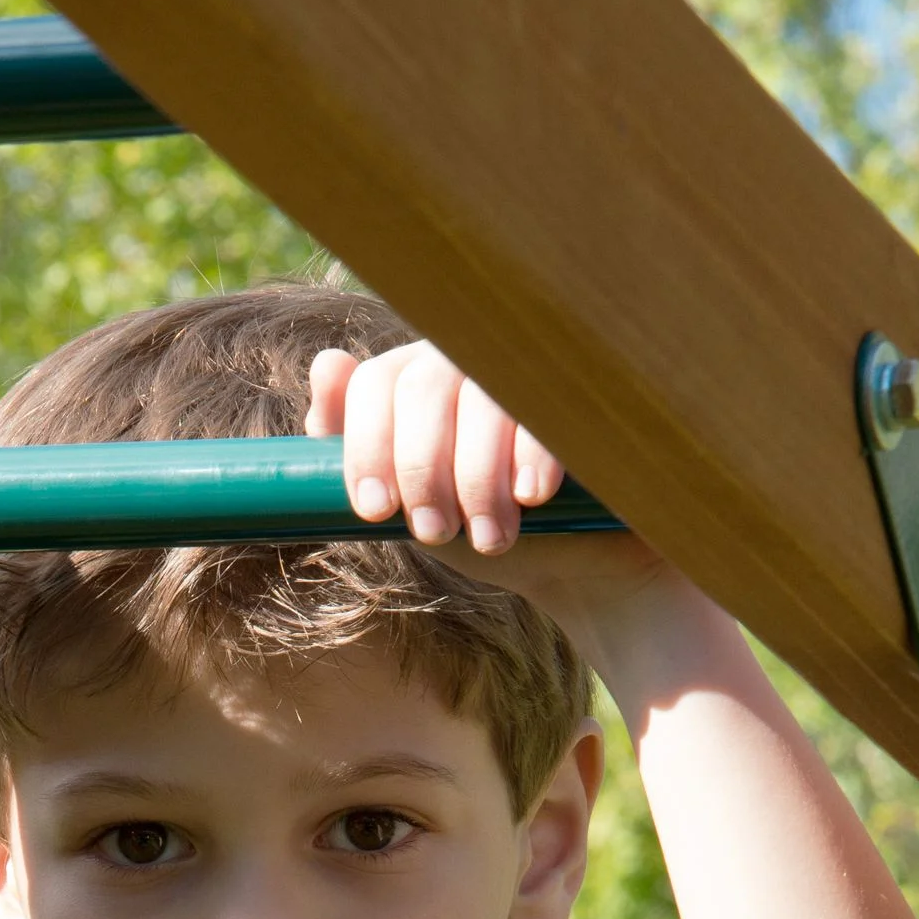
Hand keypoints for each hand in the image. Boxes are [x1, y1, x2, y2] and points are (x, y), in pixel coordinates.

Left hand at [307, 342, 672, 667]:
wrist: (590, 564)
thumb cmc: (493, 528)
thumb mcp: (415, 507)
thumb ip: (362, 451)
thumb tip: (326, 364)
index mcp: (426, 378)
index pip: (377, 383)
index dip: (366, 447)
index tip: (376, 513)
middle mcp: (477, 354)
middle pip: (422, 386)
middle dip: (420, 470)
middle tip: (436, 535)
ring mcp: (536, 359)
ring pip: (481, 393)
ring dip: (476, 474)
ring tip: (491, 540)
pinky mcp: (591, 378)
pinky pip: (550, 396)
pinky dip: (532, 450)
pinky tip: (533, 496)